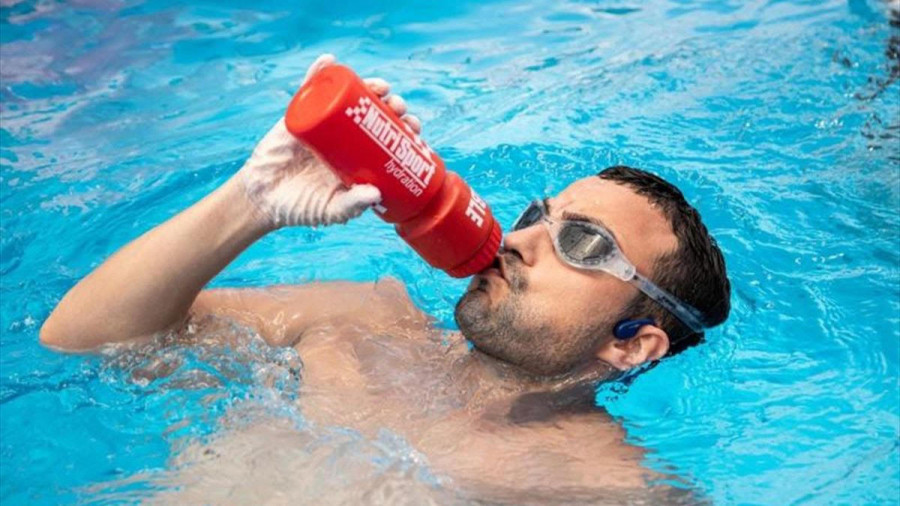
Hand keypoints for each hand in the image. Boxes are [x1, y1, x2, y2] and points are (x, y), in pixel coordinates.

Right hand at [237, 54, 422, 228]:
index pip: (389, 137)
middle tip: (398, 108)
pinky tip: (329, 61)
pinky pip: (309, 90)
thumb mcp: (332, 210)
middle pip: (375, 113)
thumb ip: (352, 205)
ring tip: (380, 86)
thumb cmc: (302, 207)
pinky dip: (317, 73)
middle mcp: (345, 137)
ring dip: (368, 85)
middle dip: (392, 105)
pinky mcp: (299, 116)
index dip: (404, 128)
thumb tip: (376, 193)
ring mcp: (324, 123)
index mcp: (359, 157)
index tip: (414, 127)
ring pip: (349, 97)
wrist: (264, 201)